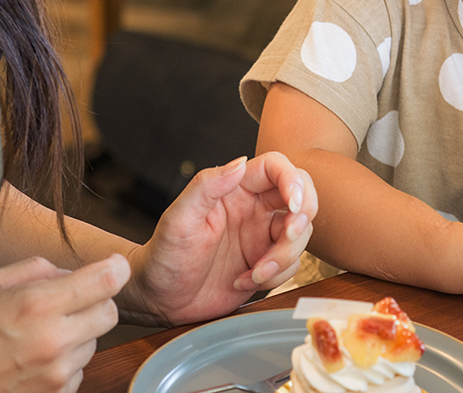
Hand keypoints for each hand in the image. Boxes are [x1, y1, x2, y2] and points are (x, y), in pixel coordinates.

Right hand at [0, 254, 127, 392]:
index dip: (115, 269)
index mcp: (37, 304)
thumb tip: (72, 272)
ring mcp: (57, 373)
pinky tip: (37, 358)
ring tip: (41, 334)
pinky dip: (67, 361)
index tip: (112, 266)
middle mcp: (54, 340)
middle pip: (110, 312)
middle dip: (96, 301)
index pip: (106, 282)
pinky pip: (80, 369)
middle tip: (70, 301)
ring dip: (79, 333)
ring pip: (95, 342)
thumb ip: (37, 268)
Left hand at [121, 153, 315, 325]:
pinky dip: (275, 277)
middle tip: (287, 238)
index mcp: (236, 189)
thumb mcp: (179, 219)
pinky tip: (243, 282)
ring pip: (301, 234)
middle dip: (302, 218)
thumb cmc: (164, 256)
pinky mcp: (266, 263)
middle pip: (302, 196)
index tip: (293, 205)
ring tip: (252, 273)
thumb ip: (206, 186)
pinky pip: (291, 264)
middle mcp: (254, 208)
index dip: (294, 180)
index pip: (277, 168)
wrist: (160, 299)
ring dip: (284, 257)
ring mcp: (262, 236)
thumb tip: (239, 163)